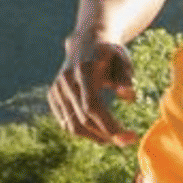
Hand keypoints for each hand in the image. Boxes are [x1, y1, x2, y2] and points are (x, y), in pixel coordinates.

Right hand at [48, 32, 137, 146]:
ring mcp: (57, 88)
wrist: (86, 41)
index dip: (110, 126)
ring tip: (113, 139)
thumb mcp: (123, 60)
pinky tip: (97, 133)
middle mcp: (66, 80)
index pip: (93, 107)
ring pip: (71, 125)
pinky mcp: (53, 95)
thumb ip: (126, 77)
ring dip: (94, 137)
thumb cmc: (110, 53)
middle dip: (106, 135)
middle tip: (126, 141)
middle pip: (83, 119)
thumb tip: (128, 96)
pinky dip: (81, 132)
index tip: (130, 138)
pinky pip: (65, 122)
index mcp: (84, 70)